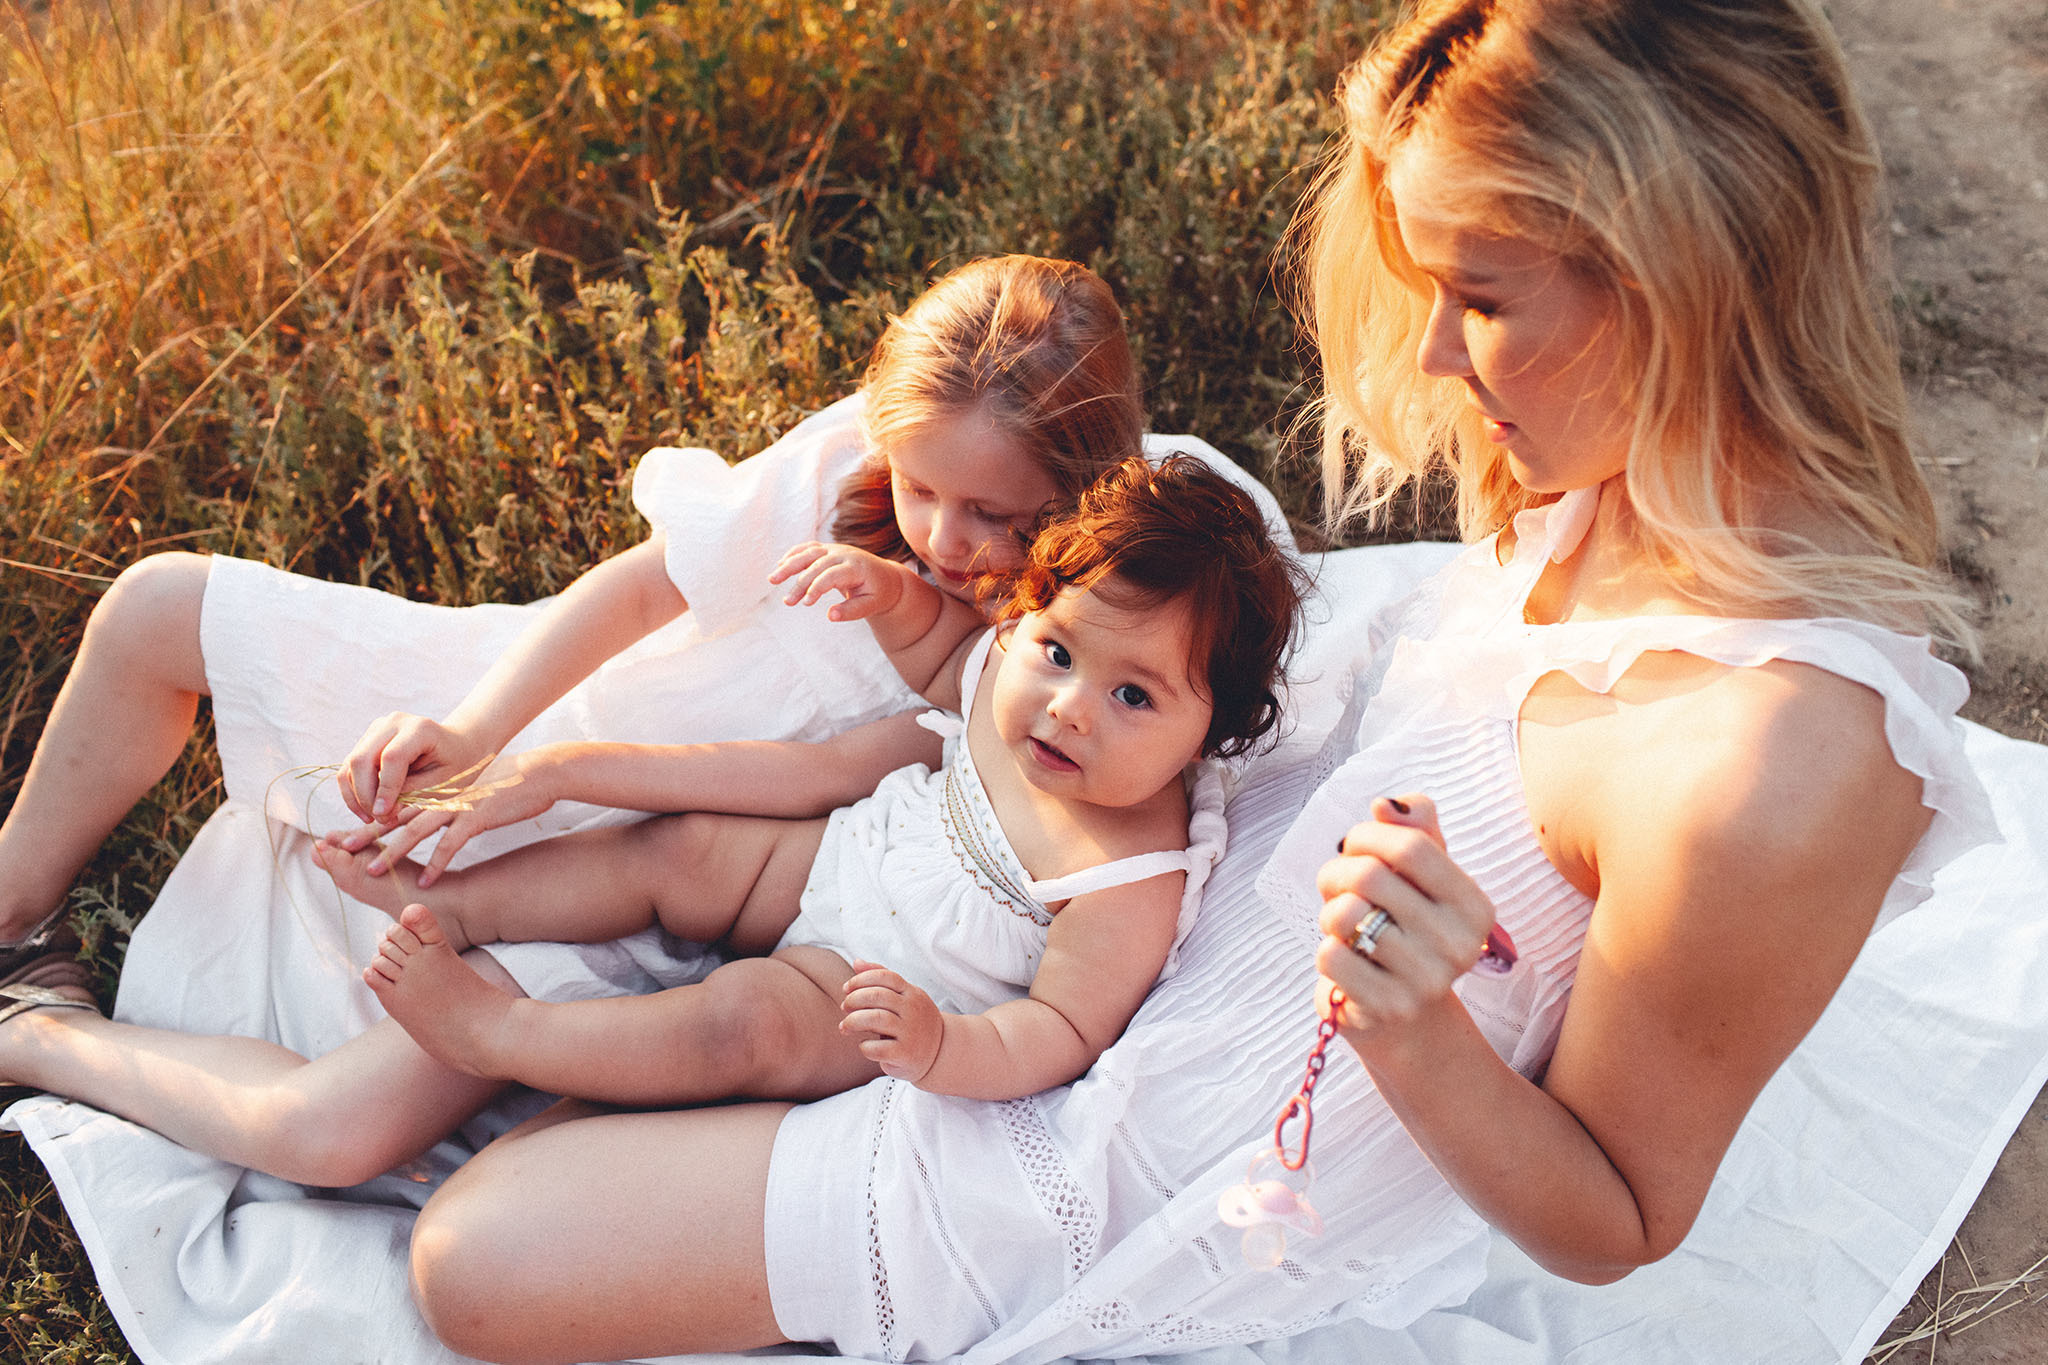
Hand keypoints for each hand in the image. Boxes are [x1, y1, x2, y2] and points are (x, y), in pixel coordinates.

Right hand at [336, 712, 491, 825]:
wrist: (457, 745)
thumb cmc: (455, 765)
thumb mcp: (442, 783)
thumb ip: (412, 794)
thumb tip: (381, 811)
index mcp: (420, 729)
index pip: (392, 758)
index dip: (385, 788)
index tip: (384, 814)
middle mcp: (394, 722)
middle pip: (363, 759)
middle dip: (365, 795)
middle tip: (379, 819)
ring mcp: (377, 728)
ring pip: (351, 764)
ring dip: (356, 796)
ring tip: (374, 818)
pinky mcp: (367, 739)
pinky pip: (349, 767)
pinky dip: (352, 790)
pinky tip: (366, 810)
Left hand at [346, 746, 570, 885]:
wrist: (539, 773)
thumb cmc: (506, 783)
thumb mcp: (469, 788)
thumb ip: (445, 799)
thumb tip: (427, 812)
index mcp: (436, 788)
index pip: (394, 803)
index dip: (370, 817)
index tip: (347, 832)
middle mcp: (440, 795)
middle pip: (395, 816)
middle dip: (367, 834)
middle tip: (341, 851)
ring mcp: (456, 805)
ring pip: (415, 830)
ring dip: (392, 852)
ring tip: (373, 871)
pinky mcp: (476, 817)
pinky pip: (450, 844)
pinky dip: (436, 863)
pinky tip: (427, 882)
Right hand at [770, 542, 909, 621]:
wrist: (887, 577)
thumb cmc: (879, 594)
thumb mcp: (871, 606)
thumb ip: (852, 612)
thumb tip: (829, 616)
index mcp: (856, 567)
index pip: (831, 575)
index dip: (816, 588)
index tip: (806, 604)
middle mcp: (844, 554)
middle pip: (816, 565)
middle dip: (800, 583)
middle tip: (787, 602)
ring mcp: (835, 549)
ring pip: (808, 553)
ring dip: (789, 565)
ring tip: (772, 580)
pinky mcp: (829, 549)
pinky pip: (808, 548)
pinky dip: (793, 554)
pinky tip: (780, 565)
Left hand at [839, 961, 943, 1082]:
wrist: (940, 1050)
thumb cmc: (912, 1020)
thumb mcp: (903, 995)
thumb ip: (881, 978)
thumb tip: (856, 962)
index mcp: (911, 992)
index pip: (884, 976)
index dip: (860, 979)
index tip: (846, 989)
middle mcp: (913, 1009)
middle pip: (878, 996)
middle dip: (854, 1000)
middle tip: (845, 1008)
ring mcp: (911, 1032)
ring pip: (876, 1019)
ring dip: (853, 1021)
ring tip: (845, 1027)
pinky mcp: (906, 1054)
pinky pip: (879, 1048)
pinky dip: (865, 1046)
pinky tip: (863, 1045)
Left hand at [1314, 794, 1501, 1044]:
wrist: (1408, 1019)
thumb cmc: (1408, 932)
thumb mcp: (1423, 879)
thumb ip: (1416, 830)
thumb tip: (1386, 804)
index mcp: (1475, 907)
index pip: (1412, 846)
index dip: (1369, 836)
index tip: (1354, 845)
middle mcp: (1460, 947)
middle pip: (1370, 876)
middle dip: (1337, 871)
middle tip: (1335, 884)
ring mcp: (1426, 982)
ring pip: (1344, 914)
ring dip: (1330, 912)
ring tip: (1344, 925)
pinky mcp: (1387, 1009)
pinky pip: (1330, 956)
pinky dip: (1327, 950)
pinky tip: (1347, 960)